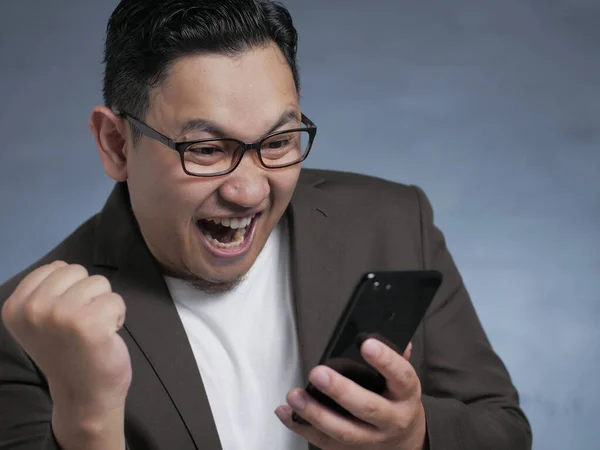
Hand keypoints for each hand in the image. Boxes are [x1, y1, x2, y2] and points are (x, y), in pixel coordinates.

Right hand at [1, 261, 131, 433]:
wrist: (83, 394)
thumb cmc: (67, 353)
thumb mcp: (39, 321)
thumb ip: (45, 293)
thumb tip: (61, 266)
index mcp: (15, 307)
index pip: (55, 267)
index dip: (69, 289)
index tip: (65, 318)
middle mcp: (33, 309)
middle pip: (77, 271)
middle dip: (87, 293)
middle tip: (81, 324)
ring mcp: (60, 315)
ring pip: (99, 282)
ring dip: (103, 304)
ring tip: (92, 329)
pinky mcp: (89, 323)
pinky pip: (116, 299)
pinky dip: (118, 315)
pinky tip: (105, 336)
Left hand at [276, 340, 425, 449]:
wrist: (407, 441)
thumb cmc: (398, 400)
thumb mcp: (403, 378)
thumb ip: (395, 355)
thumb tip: (387, 333)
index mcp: (406, 394)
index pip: (401, 376)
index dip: (385, 361)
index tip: (366, 344)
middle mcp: (392, 419)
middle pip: (367, 408)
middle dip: (340, 391)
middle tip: (318, 373)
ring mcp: (372, 438)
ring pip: (344, 431)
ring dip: (315, 413)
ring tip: (295, 396)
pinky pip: (325, 442)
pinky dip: (302, 427)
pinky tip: (287, 412)